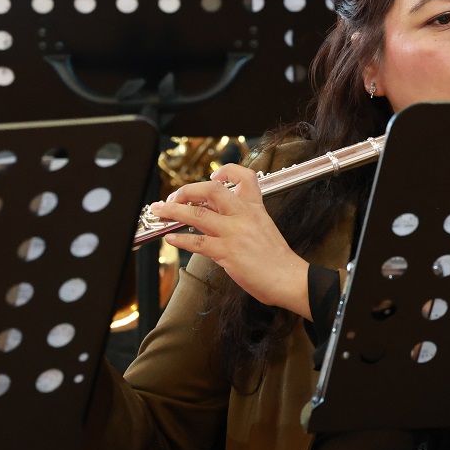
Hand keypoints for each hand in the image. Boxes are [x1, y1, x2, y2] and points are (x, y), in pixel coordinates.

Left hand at [150, 164, 311, 317]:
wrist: (289, 278)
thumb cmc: (277, 259)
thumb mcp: (264, 229)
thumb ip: (241, 220)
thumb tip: (215, 219)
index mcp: (255, 208)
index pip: (244, 176)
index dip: (226, 171)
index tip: (213, 174)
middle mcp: (244, 215)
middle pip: (211, 190)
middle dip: (187, 190)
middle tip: (174, 196)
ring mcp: (234, 233)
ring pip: (197, 214)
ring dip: (174, 211)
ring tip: (160, 211)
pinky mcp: (227, 252)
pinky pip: (197, 243)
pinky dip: (180, 240)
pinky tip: (170, 239)